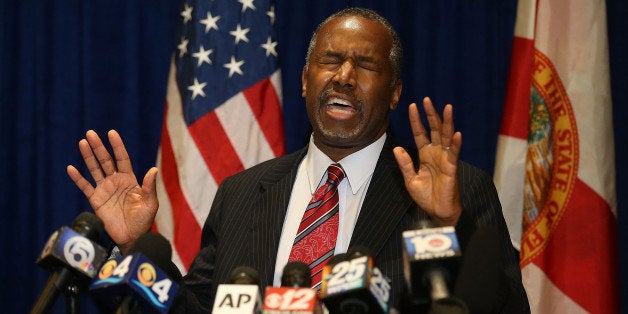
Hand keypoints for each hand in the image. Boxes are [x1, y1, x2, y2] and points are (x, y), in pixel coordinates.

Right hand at [66, 130, 158, 252]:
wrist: (132, 237)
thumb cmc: (143, 220)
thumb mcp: (150, 203)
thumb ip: (149, 187)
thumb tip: (153, 170)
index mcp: (130, 179)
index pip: (122, 158)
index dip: (117, 146)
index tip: (111, 133)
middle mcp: (116, 181)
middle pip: (106, 160)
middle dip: (99, 147)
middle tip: (90, 133)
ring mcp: (105, 189)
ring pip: (94, 169)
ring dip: (88, 157)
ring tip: (82, 142)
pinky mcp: (96, 200)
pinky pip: (85, 186)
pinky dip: (78, 178)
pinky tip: (71, 168)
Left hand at [393, 97, 461, 225]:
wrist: (437, 211)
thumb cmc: (426, 196)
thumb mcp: (410, 179)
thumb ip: (405, 164)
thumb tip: (397, 148)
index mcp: (425, 155)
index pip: (420, 133)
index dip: (416, 120)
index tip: (412, 106)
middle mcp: (436, 153)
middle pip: (434, 130)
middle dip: (430, 115)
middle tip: (426, 99)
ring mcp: (445, 159)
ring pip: (446, 137)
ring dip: (447, 122)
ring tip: (447, 107)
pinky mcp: (452, 168)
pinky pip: (454, 154)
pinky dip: (455, 144)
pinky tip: (457, 134)